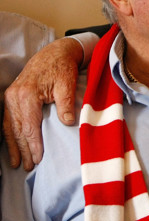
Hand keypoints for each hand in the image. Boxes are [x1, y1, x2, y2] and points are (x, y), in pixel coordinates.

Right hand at [3, 37, 82, 170]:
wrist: (55, 53)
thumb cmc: (62, 68)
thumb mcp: (67, 83)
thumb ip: (66, 103)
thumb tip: (67, 122)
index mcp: (28, 94)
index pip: (30, 126)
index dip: (33, 144)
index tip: (38, 159)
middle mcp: (14, 96)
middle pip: (18, 129)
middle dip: (23, 149)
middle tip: (29, 167)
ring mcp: (10, 96)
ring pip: (10, 126)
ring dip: (13, 145)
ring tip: (17, 163)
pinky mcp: (12, 96)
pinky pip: (8, 119)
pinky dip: (10, 134)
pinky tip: (12, 145)